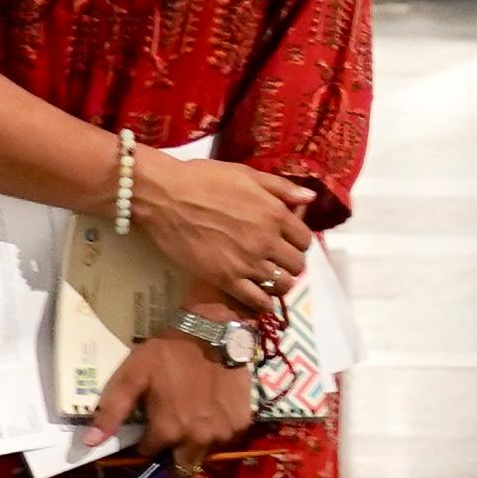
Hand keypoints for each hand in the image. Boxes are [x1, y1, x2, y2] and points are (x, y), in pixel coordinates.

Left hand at [89, 335, 257, 477]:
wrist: (214, 330)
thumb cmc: (169, 352)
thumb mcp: (132, 375)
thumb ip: (111, 410)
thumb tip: (90, 442)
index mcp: (167, 431)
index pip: (149, 454)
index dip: (145, 443)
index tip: (146, 429)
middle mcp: (197, 439)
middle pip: (182, 468)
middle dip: (173, 458)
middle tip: (171, 437)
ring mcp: (223, 433)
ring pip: (205, 453)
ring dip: (196, 444)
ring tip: (193, 418)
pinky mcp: (242, 422)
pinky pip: (227, 438)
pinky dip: (218, 430)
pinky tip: (213, 409)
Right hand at [131, 150, 319, 319]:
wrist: (167, 197)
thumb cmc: (205, 179)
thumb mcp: (247, 174)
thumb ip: (281, 188)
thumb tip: (310, 198)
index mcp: (276, 214)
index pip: (305, 239)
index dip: (298, 242)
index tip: (288, 243)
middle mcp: (268, 241)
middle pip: (296, 264)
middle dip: (291, 263)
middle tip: (278, 261)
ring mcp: (248, 263)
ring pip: (282, 284)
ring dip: (279, 283)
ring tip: (269, 279)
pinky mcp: (226, 279)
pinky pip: (256, 300)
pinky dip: (263, 302)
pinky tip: (260, 298)